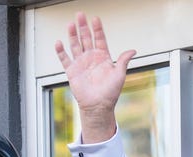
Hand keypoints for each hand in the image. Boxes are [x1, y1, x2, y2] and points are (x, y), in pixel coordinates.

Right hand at [55, 12, 135, 142]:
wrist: (99, 106)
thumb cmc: (110, 93)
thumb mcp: (120, 75)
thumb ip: (124, 61)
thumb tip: (133, 50)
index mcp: (103, 57)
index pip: (100, 39)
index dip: (97, 29)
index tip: (95, 19)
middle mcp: (91, 58)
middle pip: (85, 38)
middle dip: (83, 27)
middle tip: (80, 15)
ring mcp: (81, 63)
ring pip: (75, 45)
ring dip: (72, 35)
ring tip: (71, 24)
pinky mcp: (72, 71)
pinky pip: (65, 59)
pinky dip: (61, 51)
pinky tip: (59, 42)